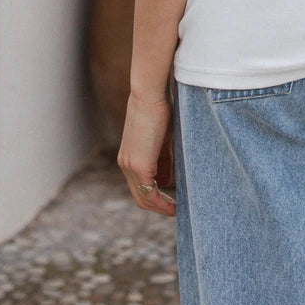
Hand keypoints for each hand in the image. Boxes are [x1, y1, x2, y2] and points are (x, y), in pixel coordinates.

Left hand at [118, 92, 176, 215]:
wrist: (149, 93)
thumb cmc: (159, 107)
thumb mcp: (162, 137)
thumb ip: (164, 157)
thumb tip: (169, 178)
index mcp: (128, 157)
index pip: (140, 185)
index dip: (155, 195)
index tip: (172, 199)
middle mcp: (125, 164)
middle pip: (140, 197)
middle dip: (158, 207)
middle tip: (176, 211)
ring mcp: (130, 166)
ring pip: (144, 198)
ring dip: (161, 208)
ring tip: (178, 211)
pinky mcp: (140, 166)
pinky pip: (151, 193)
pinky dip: (163, 203)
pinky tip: (176, 206)